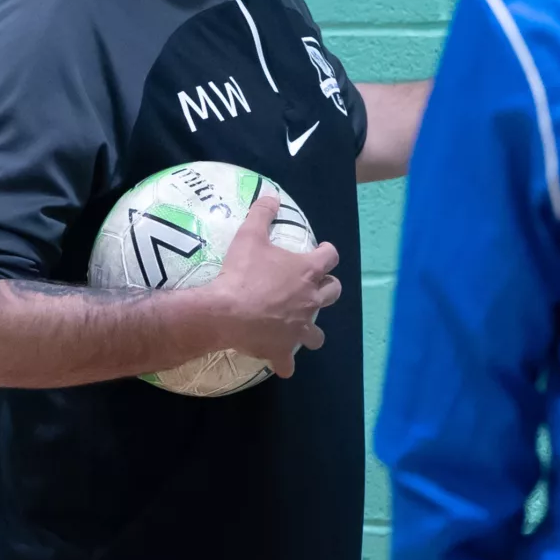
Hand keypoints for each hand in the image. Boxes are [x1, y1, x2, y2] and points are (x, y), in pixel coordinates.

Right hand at [192, 192, 340, 377]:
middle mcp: (310, 300)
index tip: (321, 251)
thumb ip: (262, 214)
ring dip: (311, 331)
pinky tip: (279, 362)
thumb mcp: (249, 236)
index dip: (327, 252)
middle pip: (333, 292)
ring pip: (318, 334)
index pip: (331, 256)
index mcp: (307, 271)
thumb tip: (270, 195)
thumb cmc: (241, 273)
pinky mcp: (283, 350)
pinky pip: (288, 363)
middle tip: (312, 286)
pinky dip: (284, 363)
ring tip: (300, 327)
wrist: (226, 312)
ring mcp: (299, 328)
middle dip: (327, 287)